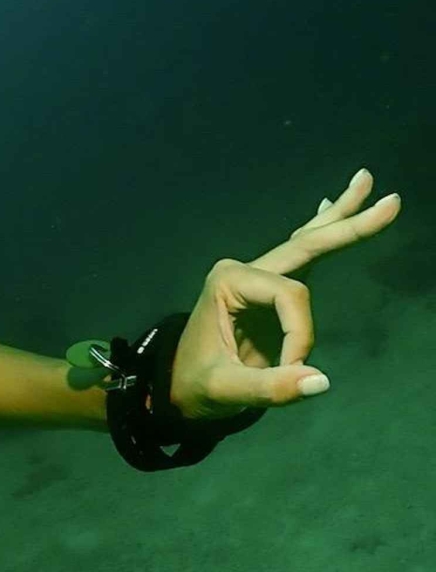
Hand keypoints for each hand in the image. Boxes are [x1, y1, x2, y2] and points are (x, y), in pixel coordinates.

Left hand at [167, 167, 400, 420]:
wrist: (178, 387)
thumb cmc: (197, 385)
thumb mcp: (227, 391)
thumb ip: (272, 388)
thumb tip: (321, 382)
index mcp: (228, 282)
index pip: (291, 298)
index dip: (301, 336)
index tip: (293, 370)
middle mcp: (242, 270)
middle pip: (305, 245)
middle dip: (349, 225)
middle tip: (392, 201)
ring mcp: (255, 276)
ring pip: (305, 242)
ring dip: (340, 218)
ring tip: (365, 180)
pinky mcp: (267, 290)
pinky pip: (301, 256)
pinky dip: (321, 232)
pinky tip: (331, 204)